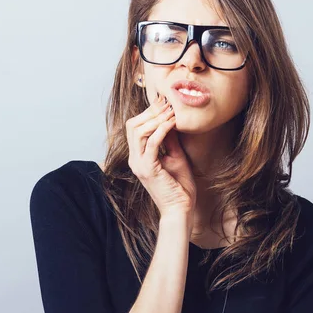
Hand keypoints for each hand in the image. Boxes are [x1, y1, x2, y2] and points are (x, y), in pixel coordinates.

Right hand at [126, 92, 196, 218]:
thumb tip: (170, 119)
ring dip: (155, 118)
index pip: (135, 127)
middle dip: (150, 111)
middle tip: (167, 103)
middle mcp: (134, 159)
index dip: (148, 112)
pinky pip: (151, 143)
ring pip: (138, 131)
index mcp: (138, 156)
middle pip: (132, 125)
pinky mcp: (147, 169)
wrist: (180, 210)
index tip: (164, 102)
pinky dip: (161, 129)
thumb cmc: (180, 186)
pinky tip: (172, 123)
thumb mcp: (175, 156)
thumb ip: (169, 139)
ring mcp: (139, 164)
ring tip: (171, 111)